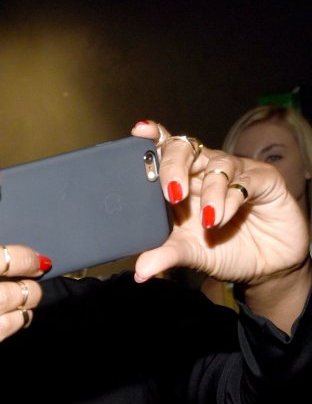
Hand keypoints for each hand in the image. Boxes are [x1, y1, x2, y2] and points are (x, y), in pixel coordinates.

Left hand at [131, 120, 308, 284]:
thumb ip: (165, 256)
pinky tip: (224, 218)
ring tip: (207, 221)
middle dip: (174, 165)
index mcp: (181, 181)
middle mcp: (204, 171)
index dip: (153, 136)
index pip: (165, 149)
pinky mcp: (263, 179)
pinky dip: (231, 199)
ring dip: (209, 192)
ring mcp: (234, 172)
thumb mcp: (189, 254)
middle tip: (171, 192)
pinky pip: (245, 180)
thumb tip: (141, 272)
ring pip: (217, 164)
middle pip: (185, 148)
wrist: (264, 267)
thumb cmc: (222, 250)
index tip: (140, 131)